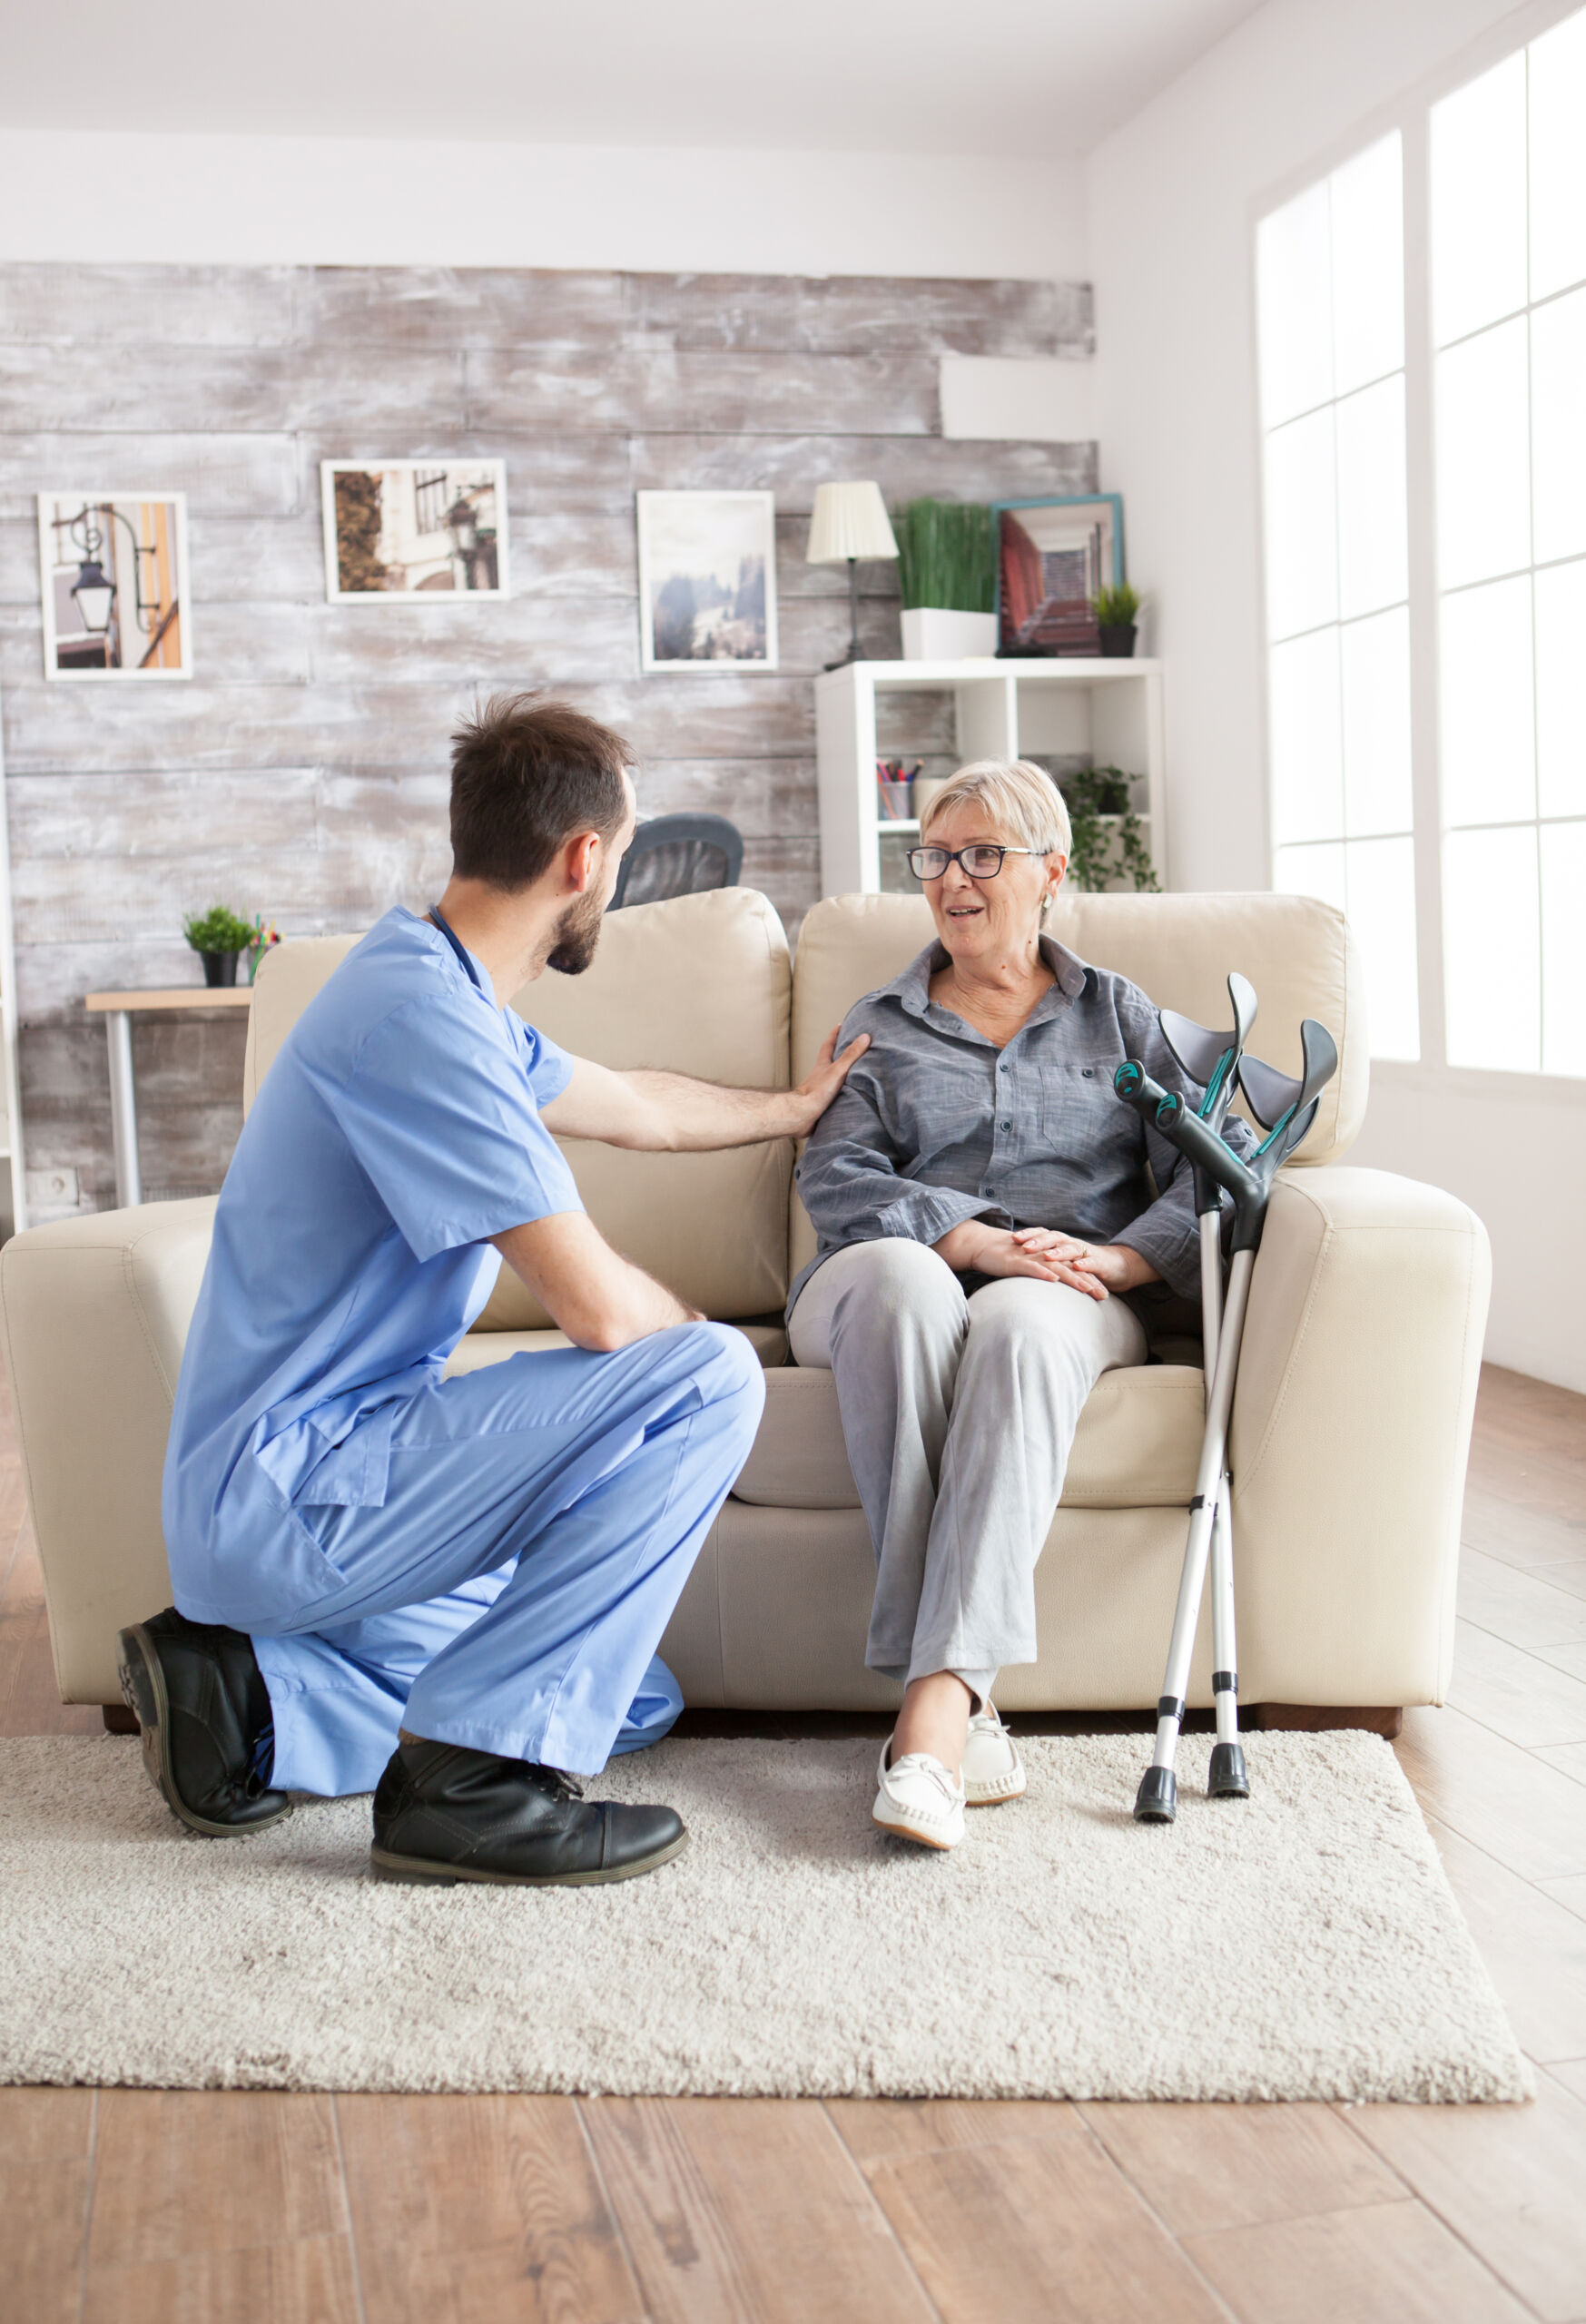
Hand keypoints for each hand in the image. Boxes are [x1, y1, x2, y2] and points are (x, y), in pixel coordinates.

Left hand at [788, 1028, 869, 1135]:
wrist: (802, 1115)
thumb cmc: (816, 1092)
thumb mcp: (837, 1070)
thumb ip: (850, 1055)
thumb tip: (864, 1037)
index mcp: (822, 1065)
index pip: (828, 1045)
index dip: (834, 1035)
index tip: (840, 1025)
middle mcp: (820, 1076)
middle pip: (829, 1061)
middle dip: (839, 1055)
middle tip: (851, 1048)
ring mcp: (820, 1090)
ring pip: (832, 1080)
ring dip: (842, 1077)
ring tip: (857, 1075)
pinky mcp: (822, 1104)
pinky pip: (835, 1096)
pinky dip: (843, 1094)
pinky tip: (850, 1098)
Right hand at [934, 1220, 1106, 1297]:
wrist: (983, 1246)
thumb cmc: (1006, 1260)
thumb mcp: (1029, 1270)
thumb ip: (1043, 1278)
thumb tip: (1056, 1292)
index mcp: (1049, 1259)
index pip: (1074, 1270)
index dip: (1090, 1281)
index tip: (1104, 1294)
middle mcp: (1044, 1256)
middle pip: (1071, 1269)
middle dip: (1089, 1282)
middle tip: (1105, 1296)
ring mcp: (1031, 1258)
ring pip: (1056, 1268)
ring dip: (1073, 1278)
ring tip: (1087, 1289)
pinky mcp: (1017, 1261)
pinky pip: (1032, 1267)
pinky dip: (1043, 1272)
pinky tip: (1054, 1280)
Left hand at [1025, 1235, 1159, 1292]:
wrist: (1116, 1266)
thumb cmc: (1082, 1264)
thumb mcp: (1061, 1262)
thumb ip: (1042, 1260)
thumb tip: (1017, 1261)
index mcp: (1060, 1242)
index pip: (1042, 1234)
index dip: (1029, 1235)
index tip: (1012, 1239)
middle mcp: (1071, 1244)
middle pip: (1054, 1238)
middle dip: (1039, 1241)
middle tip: (1025, 1246)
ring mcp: (1086, 1252)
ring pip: (1071, 1249)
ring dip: (1059, 1252)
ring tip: (1048, 1256)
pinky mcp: (1100, 1263)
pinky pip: (1092, 1262)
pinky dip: (1085, 1264)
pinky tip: (1078, 1267)